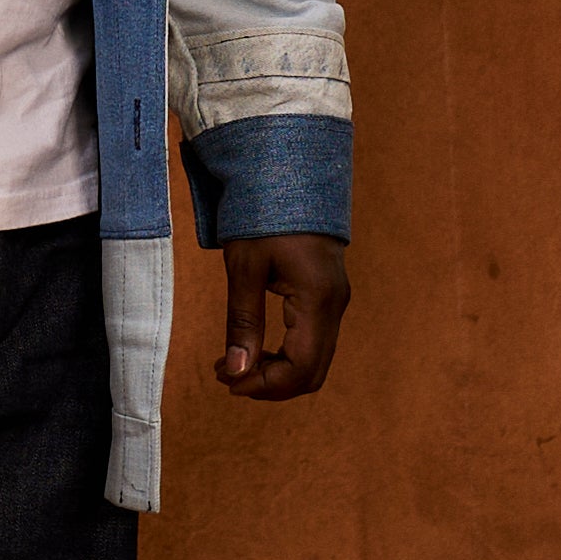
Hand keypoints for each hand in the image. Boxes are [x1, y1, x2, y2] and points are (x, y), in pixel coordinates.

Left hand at [216, 231, 349, 400]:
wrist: (290, 174)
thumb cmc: (263, 214)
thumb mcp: (245, 267)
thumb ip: (243, 321)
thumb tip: (237, 371)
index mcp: (317, 299)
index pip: (301, 367)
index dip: (266, 385)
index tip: (228, 382)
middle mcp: (334, 306)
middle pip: (312, 373)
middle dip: (270, 384)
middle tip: (226, 378)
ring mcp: (334, 302)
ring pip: (314, 361)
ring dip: (276, 372)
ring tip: (232, 366)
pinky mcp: (327, 298)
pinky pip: (312, 342)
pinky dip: (284, 356)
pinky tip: (254, 350)